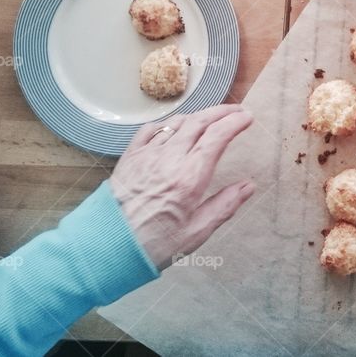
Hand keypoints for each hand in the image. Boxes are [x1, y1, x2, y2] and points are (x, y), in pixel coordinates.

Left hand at [110, 105, 255, 268]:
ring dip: (198, 115)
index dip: (235, 122)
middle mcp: (169, 159)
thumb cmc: (153, 245)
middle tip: (236, 111)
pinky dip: (169, 123)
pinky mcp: (130, 157)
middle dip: (221, 112)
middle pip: (199, 122)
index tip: (247, 118)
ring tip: (210, 118)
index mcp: (189, 178)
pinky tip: (175, 127)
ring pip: (177, 122)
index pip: (217, 137)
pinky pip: (151, 130)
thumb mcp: (196, 233)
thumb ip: (224, 206)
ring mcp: (147, 155)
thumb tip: (248, 187)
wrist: (107, 245)